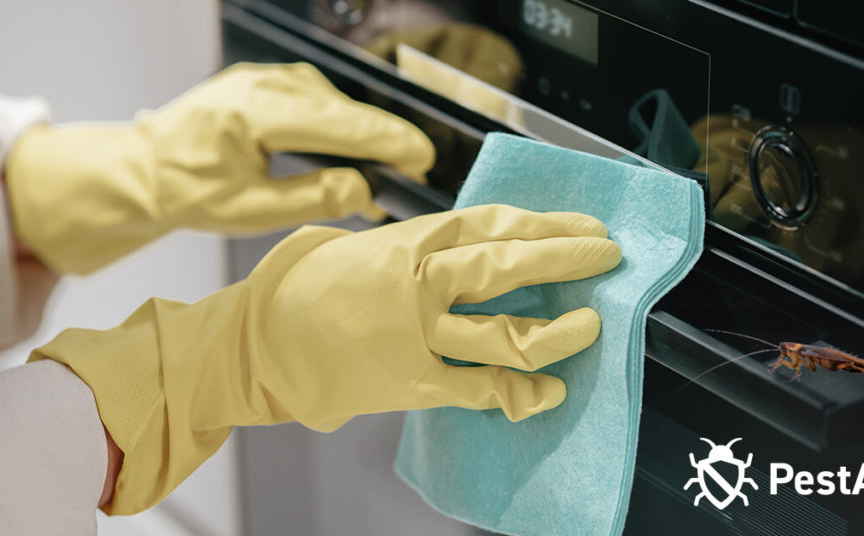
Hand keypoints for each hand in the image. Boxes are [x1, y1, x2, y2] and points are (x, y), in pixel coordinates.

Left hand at [5, 62, 434, 274]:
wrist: (144, 170)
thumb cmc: (187, 191)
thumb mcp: (249, 211)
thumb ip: (310, 199)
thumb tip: (362, 189)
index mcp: (254, 113)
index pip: (336, 123)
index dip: (385, 140)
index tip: (420, 156)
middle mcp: (261, 84)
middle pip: (340, 107)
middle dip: (383, 135)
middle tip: (417, 163)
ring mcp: (263, 77)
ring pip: (331, 100)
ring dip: (361, 130)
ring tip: (389, 162)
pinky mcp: (266, 82)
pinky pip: (316, 97)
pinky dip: (340, 121)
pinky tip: (352, 144)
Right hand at [247, 204, 622, 429]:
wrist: (258, 342)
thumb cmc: (301, 288)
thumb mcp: (359, 244)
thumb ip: (414, 243)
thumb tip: (462, 245)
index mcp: (408, 241)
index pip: (494, 223)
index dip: (547, 225)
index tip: (584, 228)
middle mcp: (419, 283)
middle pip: (509, 266)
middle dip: (566, 260)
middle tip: (605, 259)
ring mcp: (418, 335)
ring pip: (505, 331)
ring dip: (556, 330)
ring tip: (590, 325)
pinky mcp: (413, 382)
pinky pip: (480, 388)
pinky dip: (519, 393)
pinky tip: (549, 392)